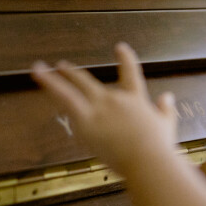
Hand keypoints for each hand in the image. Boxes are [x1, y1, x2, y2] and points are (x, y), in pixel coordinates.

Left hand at [31, 43, 177, 176]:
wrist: (146, 159)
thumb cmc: (158, 148)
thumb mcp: (167, 126)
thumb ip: (166, 110)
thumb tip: (168, 97)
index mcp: (135, 100)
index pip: (130, 74)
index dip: (125, 59)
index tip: (120, 47)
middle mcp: (114, 99)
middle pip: (90, 81)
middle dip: (74, 74)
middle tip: (63, 67)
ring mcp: (99, 107)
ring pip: (72, 86)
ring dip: (55, 76)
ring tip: (40, 68)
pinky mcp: (85, 120)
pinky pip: (64, 98)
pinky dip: (50, 84)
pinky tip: (38, 76)